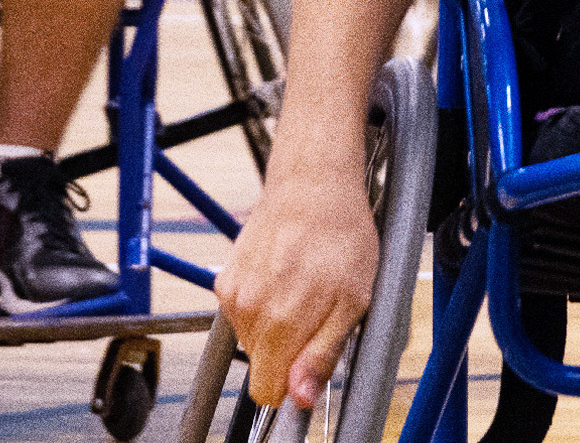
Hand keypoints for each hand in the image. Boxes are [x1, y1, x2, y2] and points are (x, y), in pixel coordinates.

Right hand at [215, 165, 377, 408]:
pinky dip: (261, 305)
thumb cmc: (341, 235)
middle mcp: (248, 310)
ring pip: (251, 340)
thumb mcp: (354, 300)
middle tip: (315, 313)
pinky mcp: (225, 277)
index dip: (293, 384)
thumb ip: (323, 353)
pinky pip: (241, 315)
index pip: (267, 392)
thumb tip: (300, 397)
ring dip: (274, 327)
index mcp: (280, 322)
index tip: (310, 361)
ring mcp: (233, 292)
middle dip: (288, 352)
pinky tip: (283, 277)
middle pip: (261, 366)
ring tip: (301, 289)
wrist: (312, 182)